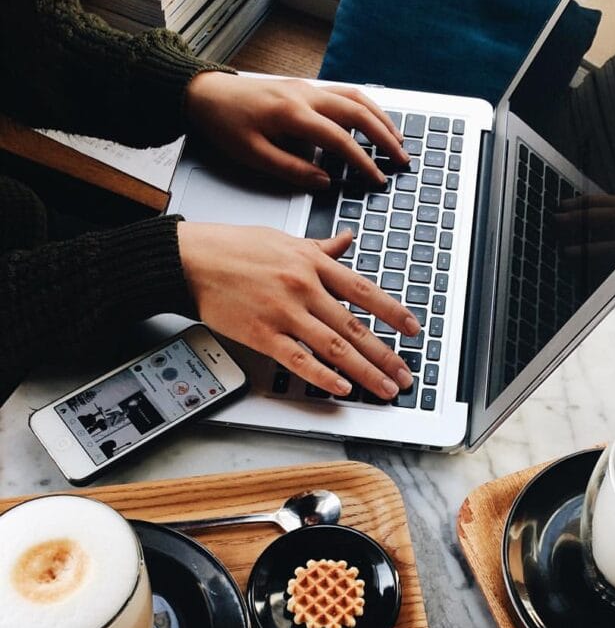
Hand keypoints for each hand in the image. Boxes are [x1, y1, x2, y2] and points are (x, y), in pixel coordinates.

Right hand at [177, 223, 419, 399]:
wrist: (190, 260)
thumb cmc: (234, 249)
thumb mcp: (284, 239)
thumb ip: (320, 248)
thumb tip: (347, 242)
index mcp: (312, 263)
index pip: (364, 290)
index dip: (392, 312)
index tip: (412, 329)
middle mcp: (304, 287)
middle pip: (355, 326)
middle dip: (385, 354)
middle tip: (405, 374)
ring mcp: (284, 313)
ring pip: (334, 347)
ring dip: (365, 371)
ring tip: (384, 388)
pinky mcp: (262, 334)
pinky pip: (299, 360)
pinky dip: (323, 376)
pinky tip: (342, 388)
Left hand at [185, 73, 408, 188]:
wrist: (205, 93)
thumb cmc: (225, 124)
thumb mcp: (252, 156)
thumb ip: (291, 170)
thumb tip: (323, 182)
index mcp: (292, 114)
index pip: (340, 140)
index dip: (363, 162)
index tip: (377, 180)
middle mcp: (305, 95)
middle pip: (358, 112)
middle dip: (385, 137)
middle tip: (402, 159)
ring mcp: (307, 87)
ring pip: (355, 98)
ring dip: (380, 119)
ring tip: (397, 140)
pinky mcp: (305, 87)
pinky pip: (344, 93)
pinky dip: (366, 108)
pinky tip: (374, 122)